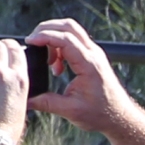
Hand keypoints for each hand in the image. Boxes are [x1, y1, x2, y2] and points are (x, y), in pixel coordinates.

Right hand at [23, 18, 129, 133]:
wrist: (119, 117)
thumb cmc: (100, 114)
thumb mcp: (70, 111)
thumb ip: (46, 103)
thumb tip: (25, 101)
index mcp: (89, 65)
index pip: (65, 39)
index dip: (44, 36)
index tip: (29, 42)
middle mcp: (93, 54)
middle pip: (68, 26)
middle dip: (46, 29)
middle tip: (32, 42)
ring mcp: (94, 53)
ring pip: (71, 30)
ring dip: (53, 38)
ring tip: (47, 60)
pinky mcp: (92, 57)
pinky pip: (74, 41)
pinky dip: (60, 46)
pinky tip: (56, 65)